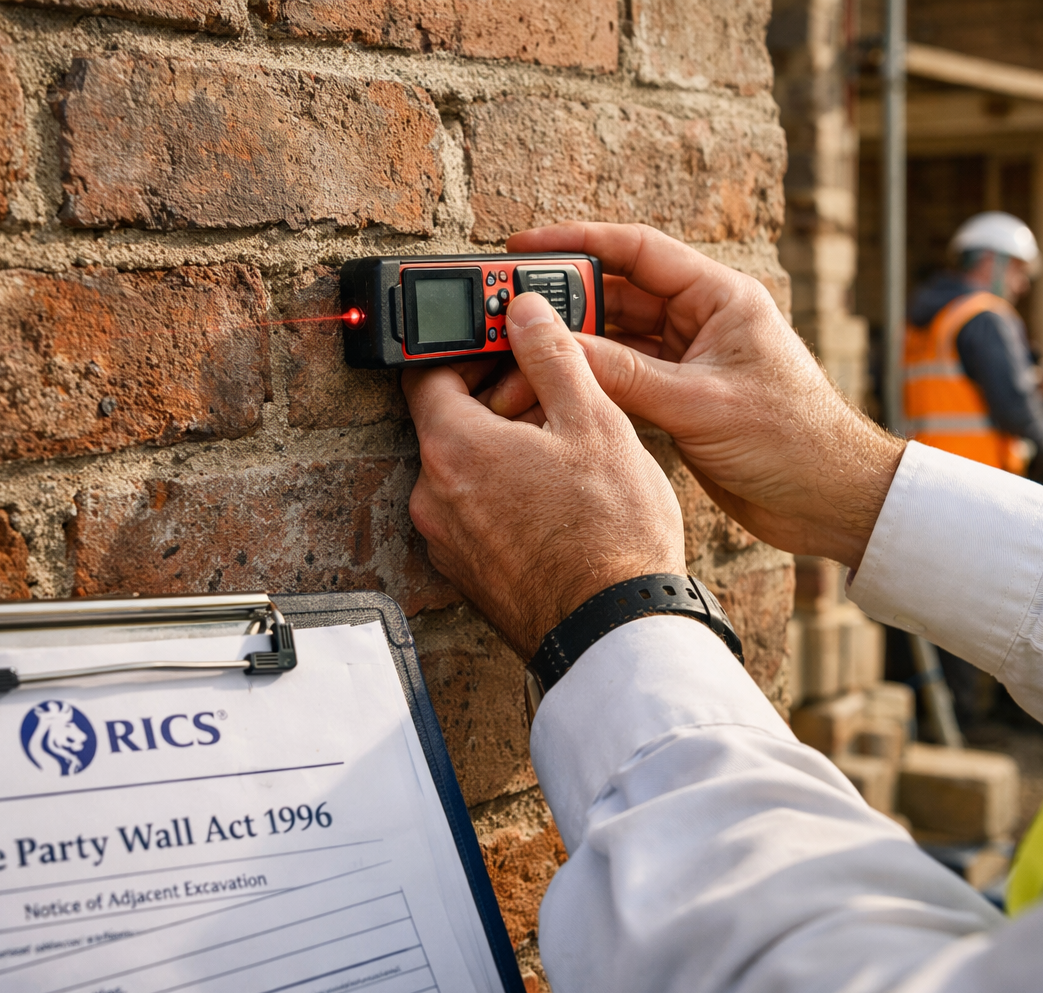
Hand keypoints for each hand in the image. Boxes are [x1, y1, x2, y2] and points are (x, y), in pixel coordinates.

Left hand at [403, 291, 686, 657]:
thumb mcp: (593, 421)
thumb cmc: (609, 535)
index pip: (427, 373)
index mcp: (452, 449)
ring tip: (566, 454)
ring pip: (464, 472)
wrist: (615, 629)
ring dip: (503, 451)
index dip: (466, 349)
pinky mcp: (468, 574)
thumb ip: (552, 355)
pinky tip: (558, 501)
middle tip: (552, 399)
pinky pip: (476, 515)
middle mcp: (432, 498)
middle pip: (449, 424)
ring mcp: (446, 542)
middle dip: (496, 401)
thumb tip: (525, 312)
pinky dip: (505, 496)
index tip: (502, 344)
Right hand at [492, 223, 903, 569]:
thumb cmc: (793, 439)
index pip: (637, 251)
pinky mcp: (682, 401)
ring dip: (573, 348)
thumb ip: (626, 375)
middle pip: (617, 295)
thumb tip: (558, 348)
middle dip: (564, 302)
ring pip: (615, 341)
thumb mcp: (700, 403)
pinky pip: (623, 379)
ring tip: (521, 356)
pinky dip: (591, 384)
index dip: (576, 242)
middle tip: (508, 311)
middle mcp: (702, 321)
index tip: (523, 245)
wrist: (828, 500)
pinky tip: (555, 389)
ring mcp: (690, 361)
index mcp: (719, 297)